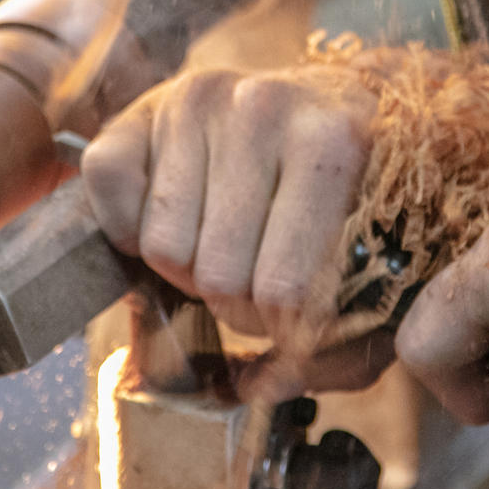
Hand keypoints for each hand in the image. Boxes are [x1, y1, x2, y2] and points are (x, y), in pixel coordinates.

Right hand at [80, 65, 388, 388]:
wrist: (322, 105)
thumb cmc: (351, 197)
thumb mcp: (378, 265)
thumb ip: (342, 347)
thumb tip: (260, 389)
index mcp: (338, 140)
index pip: (285, 290)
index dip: (282, 332)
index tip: (294, 323)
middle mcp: (264, 106)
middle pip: (218, 275)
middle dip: (234, 305)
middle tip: (256, 284)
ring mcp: (198, 100)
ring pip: (162, 246)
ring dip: (187, 270)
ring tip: (223, 244)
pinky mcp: (142, 108)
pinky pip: (110, 191)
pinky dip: (129, 227)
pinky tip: (175, 215)